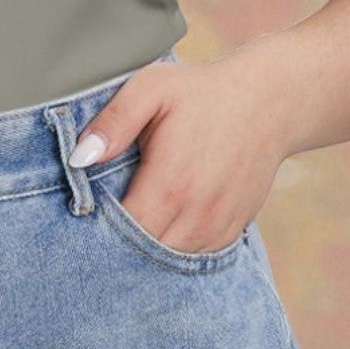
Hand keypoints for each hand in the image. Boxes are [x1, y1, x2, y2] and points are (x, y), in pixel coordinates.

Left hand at [69, 50, 286, 256]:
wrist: (270, 103)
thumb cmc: (203, 93)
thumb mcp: (152, 88)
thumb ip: (113, 122)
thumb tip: (79, 158)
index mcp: (171, 183)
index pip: (122, 232)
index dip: (98, 228)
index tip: (84, 214)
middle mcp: (198, 213)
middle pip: (143, 254)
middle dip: (118, 243)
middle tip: (100, 221)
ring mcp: (218, 226)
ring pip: (169, 260)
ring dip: (146, 249)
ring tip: (129, 222)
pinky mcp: (233, 231)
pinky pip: (194, 256)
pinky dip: (174, 247)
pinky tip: (161, 224)